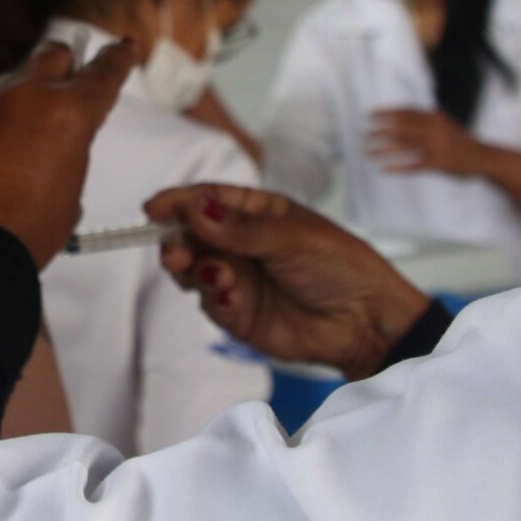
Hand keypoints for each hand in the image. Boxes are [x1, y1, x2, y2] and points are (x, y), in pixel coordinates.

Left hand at [0, 40, 135, 266]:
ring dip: (22, 101)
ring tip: (19, 143)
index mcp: (69, 114)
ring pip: (11, 83)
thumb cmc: (26, 230)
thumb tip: (56, 147)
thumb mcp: (71, 192)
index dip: (118, 58)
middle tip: (65, 88)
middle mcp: (27, 97)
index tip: (123, 46)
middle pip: (53, 55)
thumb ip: (70, 153)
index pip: (103, 72)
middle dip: (64, 67)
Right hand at [144, 184, 428, 380]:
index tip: (153, 208)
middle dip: (177, 242)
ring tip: (214, 274)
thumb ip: (241, 230)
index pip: (207, 200)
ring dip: (194, 271)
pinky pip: (211, 304)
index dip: (178, 202)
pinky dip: (216, 298)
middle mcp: (239, 244)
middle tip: (176, 252)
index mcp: (255, 213)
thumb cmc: (339, 265)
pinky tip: (233, 296)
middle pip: (190, 237)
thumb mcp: (293, 238)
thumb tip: (194, 210)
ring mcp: (236, 280)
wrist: (367, 320)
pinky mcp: (238, 315)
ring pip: (193, 271)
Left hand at [369, 107, 482, 175]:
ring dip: (384, 149)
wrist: (484, 158)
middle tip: (365, 135)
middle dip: (381, 130)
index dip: (387, 113)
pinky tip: (384, 169)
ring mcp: (437, 147)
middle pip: (402, 127)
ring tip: (369, 152)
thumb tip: (403, 114)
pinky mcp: (439, 164)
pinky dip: (398, 167)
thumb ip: (427, 119)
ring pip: (404, 146)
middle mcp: (435, 130)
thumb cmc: (461, 141)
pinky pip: (414, 166)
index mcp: (435, 117)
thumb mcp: (445, 123)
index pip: (406, 112)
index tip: (371, 115)